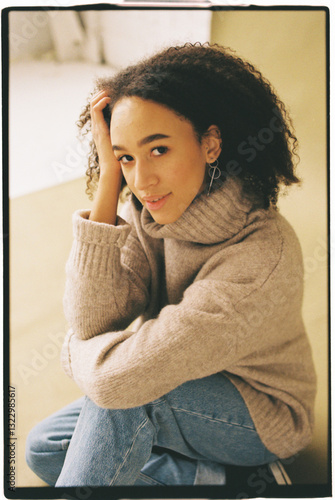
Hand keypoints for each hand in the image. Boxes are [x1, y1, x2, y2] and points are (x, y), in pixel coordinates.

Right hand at [89, 90, 122, 224]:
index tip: (120, 94)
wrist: (113, 173)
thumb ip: (133, 138)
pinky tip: (111, 98)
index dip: (107, 99)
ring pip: (93, 104)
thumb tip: (147, 134)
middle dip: (104, 93)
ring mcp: (97, 128)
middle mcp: (98, 128)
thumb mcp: (128, 146)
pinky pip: (95, 109)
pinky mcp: (99, 130)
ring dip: (102, 94)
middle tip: (115, 88)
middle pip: (95, 104)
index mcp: (104, 131)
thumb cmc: (123, 163)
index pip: (101, 110)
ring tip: (112, 89)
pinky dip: (101, 101)